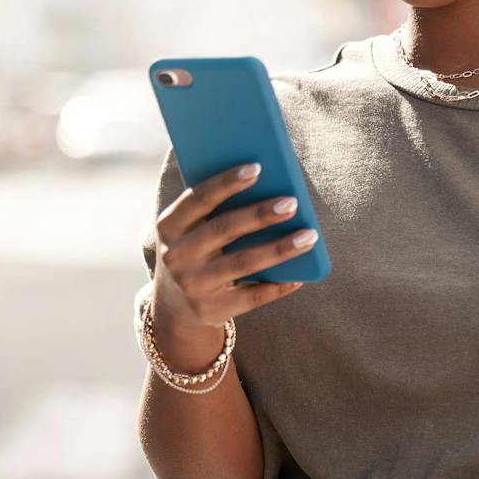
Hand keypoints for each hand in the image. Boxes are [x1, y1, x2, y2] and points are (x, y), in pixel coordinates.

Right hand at [149, 162, 313, 334]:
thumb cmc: (196, 250)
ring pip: (243, 263)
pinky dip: (277, 286)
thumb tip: (270, 184)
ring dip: (279, 248)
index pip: (199, 199)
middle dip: (260, 215)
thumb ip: (217, 208)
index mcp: (169, 225)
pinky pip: (252, 297)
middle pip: (224, 230)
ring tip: (309, 236)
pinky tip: (300, 276)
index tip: (258, 167)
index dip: (227, 183)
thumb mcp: (192, 229)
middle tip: (292, 203)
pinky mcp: (211, 310)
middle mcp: (176, 255)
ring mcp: (193, 285)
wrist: (175, 306)